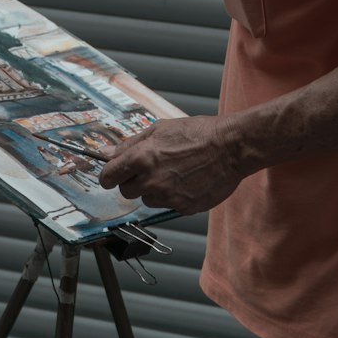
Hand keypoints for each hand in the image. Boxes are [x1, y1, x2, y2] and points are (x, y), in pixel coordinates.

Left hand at [98, 115, 249, 215]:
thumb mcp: (160, 128)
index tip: (112, 176)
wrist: (230, 147)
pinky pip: (168, 206)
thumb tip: (107, 153)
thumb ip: (130, 144)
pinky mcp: (183, 208)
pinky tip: (187, 181)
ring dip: (154, 190)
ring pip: (147, 200)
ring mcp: (168, 197)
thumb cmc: (198, 133)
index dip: (109, 176)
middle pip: (126, 192)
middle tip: (150, 170)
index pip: (109, 176)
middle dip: (133, 182)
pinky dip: (174, 196)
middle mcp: (151, 180)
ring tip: (174, 173)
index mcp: (141, 158)